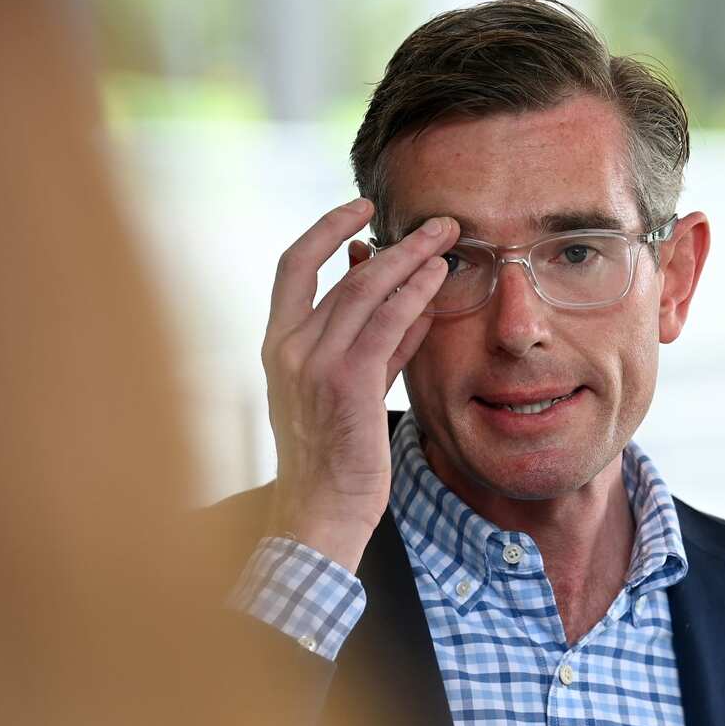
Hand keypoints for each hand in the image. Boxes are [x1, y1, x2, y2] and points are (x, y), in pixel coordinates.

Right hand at [261, 198, 455, 570]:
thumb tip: (410, 304)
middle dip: (392, 241)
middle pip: (342, 273)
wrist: (317, 514)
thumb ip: (374, 346)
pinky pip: (385, 324)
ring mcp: (315, 364)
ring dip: (411, 258)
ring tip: (447, 237)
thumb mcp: (346, 392)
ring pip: (365, 290)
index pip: (293, 267)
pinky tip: (438, 276)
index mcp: (278, 346)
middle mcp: (289, 348)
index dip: (325, 230)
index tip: (360, 211)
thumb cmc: (333, 459)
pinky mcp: (348, 383)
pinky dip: (413, 294)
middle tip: (433, 222)